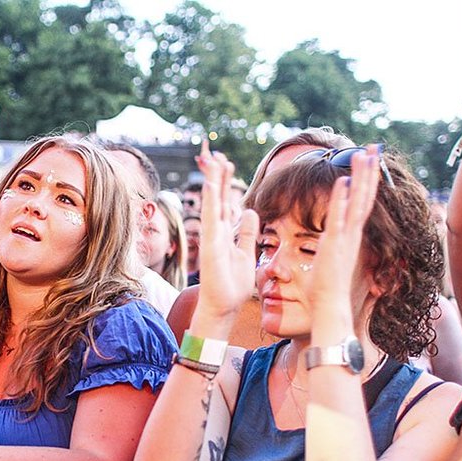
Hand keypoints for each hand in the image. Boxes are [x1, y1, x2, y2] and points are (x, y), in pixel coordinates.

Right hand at [192, 140, 258, 324]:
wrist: (224, 306)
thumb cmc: (232, 285)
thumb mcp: (247, 253)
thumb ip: (247, 233)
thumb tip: (251, 211)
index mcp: (225, 234)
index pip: (226, 202)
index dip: (226, 182)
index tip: (227, 163)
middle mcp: (216, 233)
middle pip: (217, 198)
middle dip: (218, 176)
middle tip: (217, 154)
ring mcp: (212, 238)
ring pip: (213, 204)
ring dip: (213, 182)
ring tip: (213, 161)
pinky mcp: (211, 246)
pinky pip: (211, 220)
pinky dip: (211, 202)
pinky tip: (211, 185)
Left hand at [308, 145, 380, 311]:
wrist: (329, 305)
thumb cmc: (327, 286)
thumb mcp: (330, 259)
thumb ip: (333, 245)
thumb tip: (330, 236)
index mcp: (351, 237)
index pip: (361, 204)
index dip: (366, 183)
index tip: (368, 163)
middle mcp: (352, 234)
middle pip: (365, 196)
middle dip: (369, 171)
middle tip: (373, 148)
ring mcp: (345, 238)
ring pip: (357, 202)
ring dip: (360, 178)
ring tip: (364, 154)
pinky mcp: (334, 244)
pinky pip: (338, 217)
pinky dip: (340, 199)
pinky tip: (342, 180)